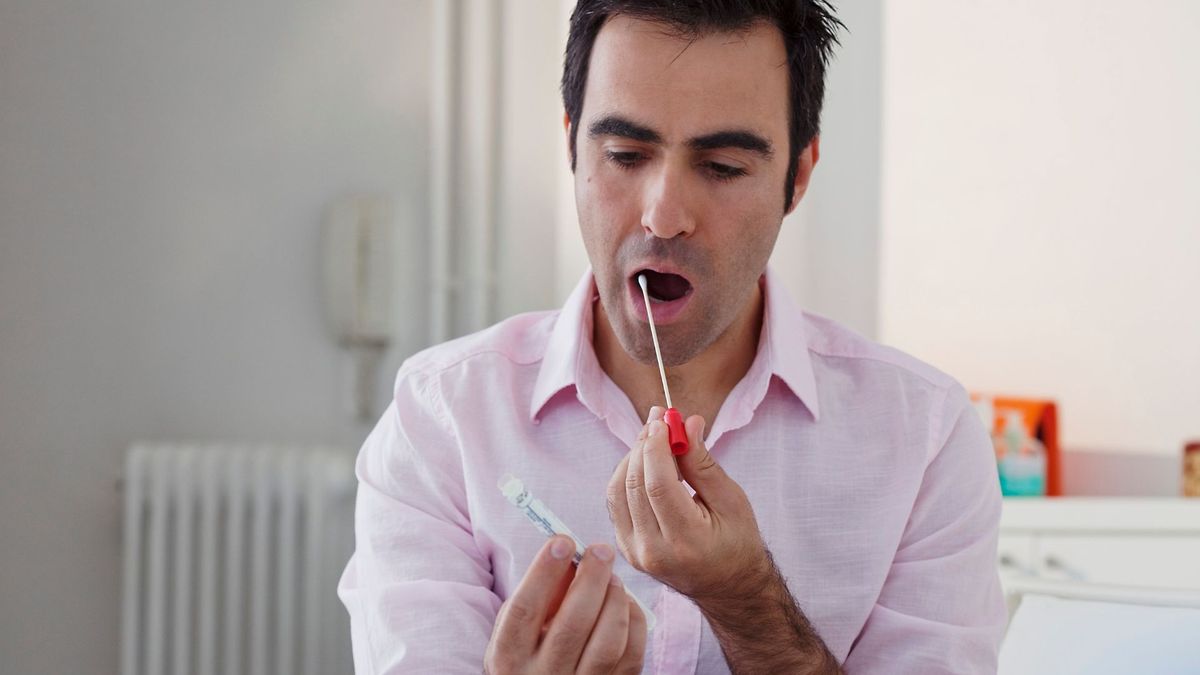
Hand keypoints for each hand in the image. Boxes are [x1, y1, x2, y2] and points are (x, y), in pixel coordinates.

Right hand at [484, 535, 646, 673]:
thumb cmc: (531, 651)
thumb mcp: (521, 628)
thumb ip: (541, 595)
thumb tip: (572, 555)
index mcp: (509, 656)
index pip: (524, 611)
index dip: (544, 573)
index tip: (563, 541)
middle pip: (572, 625)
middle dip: (591, 579)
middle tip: (601, 550)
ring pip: (607, 643)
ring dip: (615, 600)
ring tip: (613, 579)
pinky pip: (631, 656)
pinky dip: (634, 622)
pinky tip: (626, 605)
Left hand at [607, 407, 770, 602]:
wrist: (728, 587)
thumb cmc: (737, 542)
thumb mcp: (731, 501)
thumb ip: (704, 463)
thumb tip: (687, 424)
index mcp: (686, 541)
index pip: (658, 485)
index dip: (655, 446)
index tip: (662, 419)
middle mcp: (654, 551)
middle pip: (634, 484)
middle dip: (643, 444)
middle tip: (658, 419)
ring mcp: (635, 553)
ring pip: (617, 491)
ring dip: (632, 457)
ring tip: (652, 436)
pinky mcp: (626, 549)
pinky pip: (616, 503)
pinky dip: (626, 475)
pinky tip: (644, 461)